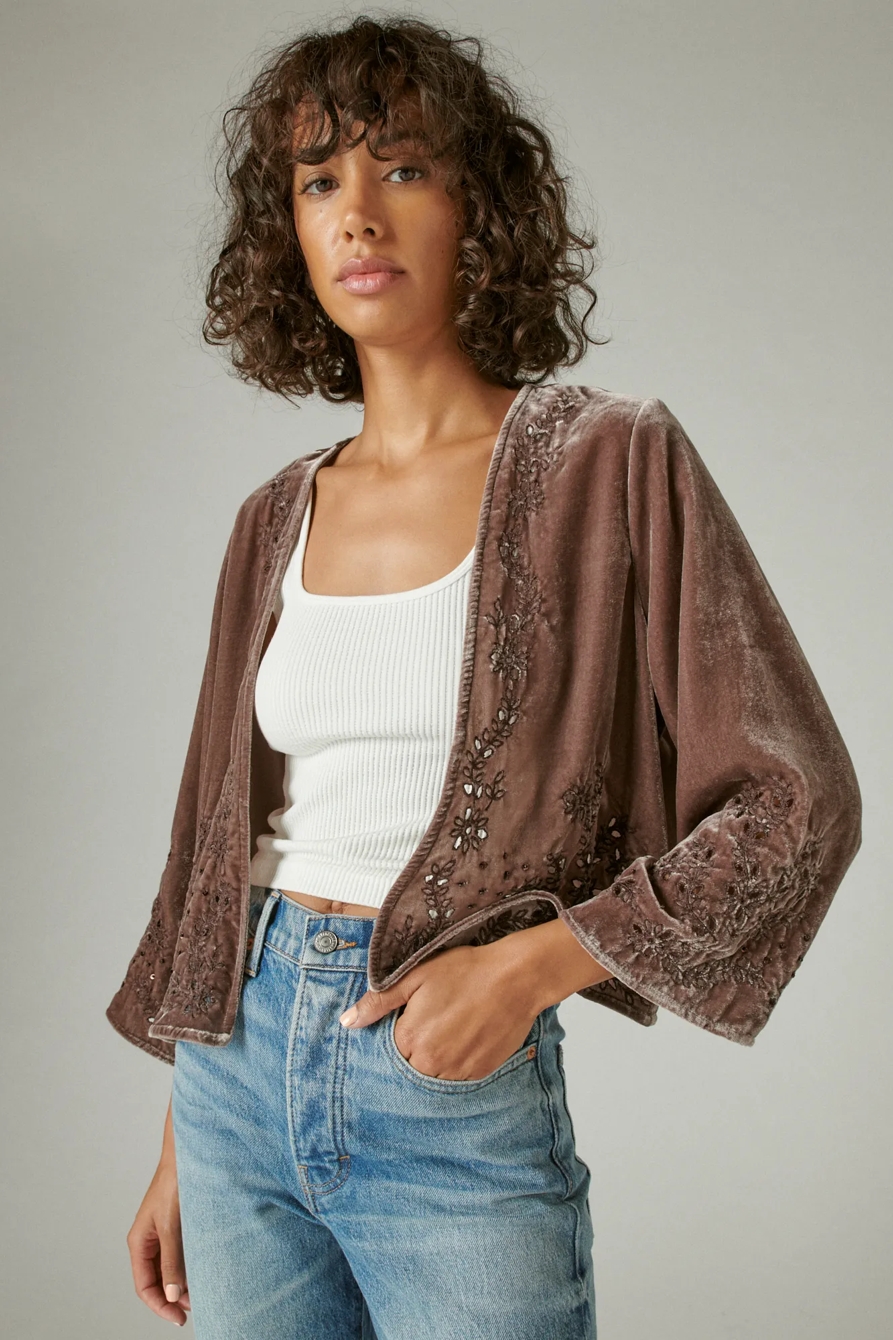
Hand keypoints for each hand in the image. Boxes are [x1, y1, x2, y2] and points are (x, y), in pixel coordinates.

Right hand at [127, 1105, 189, 1327]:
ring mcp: (163, 1233)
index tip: (179, 1318)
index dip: (159, 1305)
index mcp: (139, 1242)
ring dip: (181, 1284)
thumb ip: (172, 1261)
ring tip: (200, 1293)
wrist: (189, 1152)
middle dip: (171, 1297)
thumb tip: (172, 1295)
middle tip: (193, 1309)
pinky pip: (179, 1254)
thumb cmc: (175, 1183)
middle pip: (155, 1281)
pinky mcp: (178, 1226)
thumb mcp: (172, 1226)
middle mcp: (149, 1240)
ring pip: (168, 1269)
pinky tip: (201, 1272)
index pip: (143, 1286)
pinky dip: (188, 1267)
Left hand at [339, 915, 612, 1080]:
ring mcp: (457, 1073)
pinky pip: (458, 1076)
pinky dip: (458, 1061)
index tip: (411, 1017)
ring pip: (434, 1074)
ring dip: (436, 1057)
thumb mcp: (416, 976)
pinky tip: (468, 1035)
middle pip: (410, 1066)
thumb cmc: (467, 971)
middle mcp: (431, 1064)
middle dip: (416, 1047)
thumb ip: (378, 1002)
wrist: (516, 977)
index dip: (398, 1032)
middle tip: (436, 1019)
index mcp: (410, 1040)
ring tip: (453, 1025)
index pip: (388, 1051)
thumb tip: (347, 1023)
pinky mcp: (480, 1074)